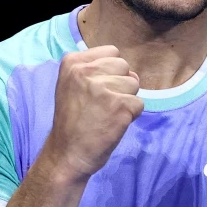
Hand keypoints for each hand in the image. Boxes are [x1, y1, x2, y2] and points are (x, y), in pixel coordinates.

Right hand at [44, 46, 143, 179]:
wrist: (67, 154)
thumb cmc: (73, 121)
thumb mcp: (73, 86)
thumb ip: (97, 71)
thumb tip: (131, 72)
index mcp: (72, 62)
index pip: (112, 52)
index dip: (110, 72)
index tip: (96, 90)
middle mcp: (85, 72)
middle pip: (124, 66)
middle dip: (120, 85)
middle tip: (102, 105)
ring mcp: (103, 89)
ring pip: (134, 84)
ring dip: (126, 100)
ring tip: (106, 114)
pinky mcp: (119, 106)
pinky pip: (139, 104)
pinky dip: (131, 116)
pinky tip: (112, 124)